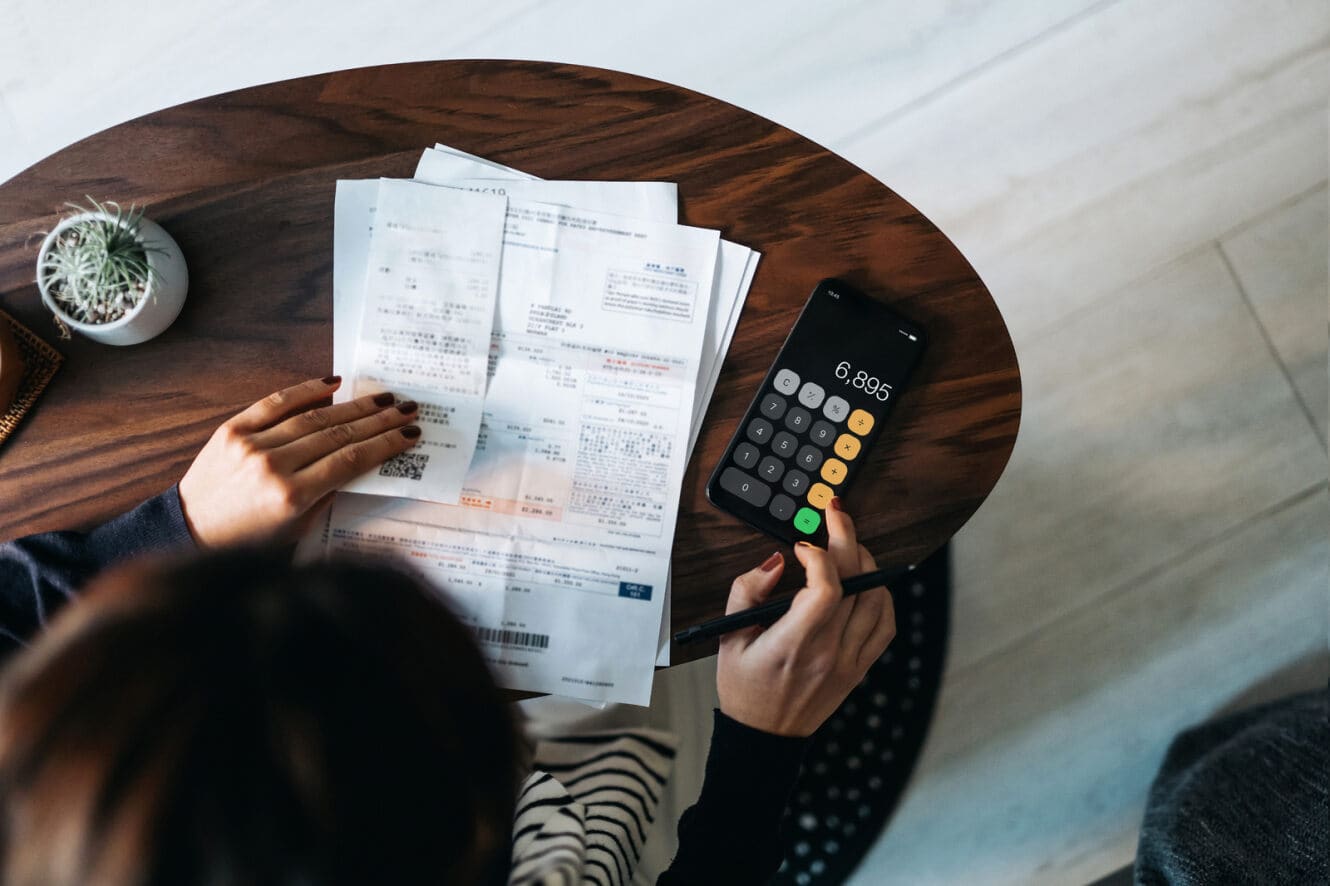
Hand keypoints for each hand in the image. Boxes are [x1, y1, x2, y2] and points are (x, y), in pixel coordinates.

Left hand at [178, 376, 420, 546]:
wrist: (190, 529)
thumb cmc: (248, 539)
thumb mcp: (297, 528)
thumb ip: (328, 494)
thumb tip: (361, 460)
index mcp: (291, 497)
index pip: (351, 461)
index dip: (385, 445)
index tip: (409, 435)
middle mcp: (272, 466)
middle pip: (338, 435)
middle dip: (379, 421)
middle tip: (407, 409)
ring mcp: (251, 445)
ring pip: (314, 417)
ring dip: (354, 406)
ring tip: (383, 397)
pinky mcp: (232, 429)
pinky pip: (275, 403)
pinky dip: (306, 390)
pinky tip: (334, 383)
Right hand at [716, 499, 895, 736]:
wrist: (765, 737)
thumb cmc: (744, 687)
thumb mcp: (728, 637)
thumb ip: (747, 591)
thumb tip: (777, 560)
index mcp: (792, 644)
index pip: (825, 589)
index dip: (819, 556)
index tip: (801, 546)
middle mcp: (827, 652)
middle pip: (854, 583)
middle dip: (846, 537)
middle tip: (835, 514)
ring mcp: (849, 661)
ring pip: (876, 598)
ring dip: (866, 562)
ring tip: (849, 545)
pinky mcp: (860, 668)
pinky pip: (885, 624)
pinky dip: (882, 596)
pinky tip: (867, 581)